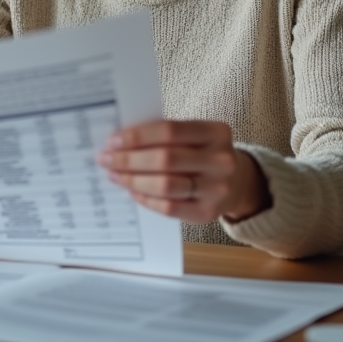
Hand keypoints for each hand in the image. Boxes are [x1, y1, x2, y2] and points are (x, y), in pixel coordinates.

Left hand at [96, 120, 269, 223]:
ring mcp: (217, 189)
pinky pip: (169, 208)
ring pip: (166, 186)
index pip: (170, 130)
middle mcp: (221, 160)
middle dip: (129, 160)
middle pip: (165, 159)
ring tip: (115, 175)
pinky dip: (146, 199)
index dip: (138, 136)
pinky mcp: (208, 213)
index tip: (113, 141)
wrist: (237, 182)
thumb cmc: (203, 153)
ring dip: (133, 180)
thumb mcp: (195, 136)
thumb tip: (120, 141)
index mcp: (216, 132)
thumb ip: (165, 135)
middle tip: (105, 159)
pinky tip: (132, 191)